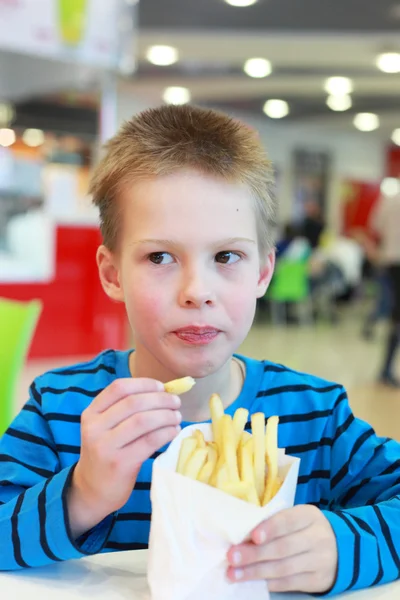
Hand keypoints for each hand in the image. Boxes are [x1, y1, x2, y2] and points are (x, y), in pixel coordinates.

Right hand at [68, 378, 180, 537]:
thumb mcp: (105, 427)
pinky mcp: (120, 463)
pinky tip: (173, 431)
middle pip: (133, 402)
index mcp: (91, 413)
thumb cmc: (107, 452)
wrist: (92, 490)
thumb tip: (164, 391)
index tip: (161, 387)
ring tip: (177, 417)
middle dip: (160, 399)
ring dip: (166, 416)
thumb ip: (126, 409)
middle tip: (176, 402)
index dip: (144, 383)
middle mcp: (95, 428)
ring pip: (143, 421)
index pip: (119, 388)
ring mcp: (105, 446)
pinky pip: (149, 441)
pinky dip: (166, 433)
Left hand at [227, 505, 337, 593]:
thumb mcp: (297, 517)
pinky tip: (252, 582)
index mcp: (309, 516)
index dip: (270, 528)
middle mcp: (317, 538)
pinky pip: (290, 583)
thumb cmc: (306, 528)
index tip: (252, 536)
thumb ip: (275, 523)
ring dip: (256, 572)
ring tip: (234, 574)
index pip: (288, 520)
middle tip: (232, 557)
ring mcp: (320, 561)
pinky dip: (269, 583)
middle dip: (255, 554)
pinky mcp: (318, 581)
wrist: (341, 548)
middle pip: (283, 548)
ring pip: (284, 568)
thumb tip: (243, 536)